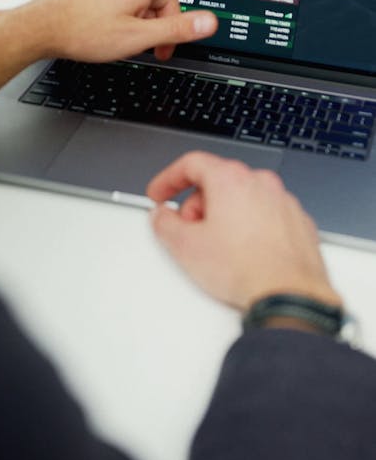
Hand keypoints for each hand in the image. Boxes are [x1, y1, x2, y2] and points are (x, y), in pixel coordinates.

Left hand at [22, 0, 223, 63]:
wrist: (40, 28)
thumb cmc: (82, 32)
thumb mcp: (136, 37)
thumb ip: (175, 30)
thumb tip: (209, 22)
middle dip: (167, 21)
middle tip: (159, 51)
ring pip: (142, 0)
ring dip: (146, 23)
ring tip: (131, 45)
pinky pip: (125, 1)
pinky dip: (130, 18)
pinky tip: (114, 35)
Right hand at [147, 151, 341, 311]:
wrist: (290, 295)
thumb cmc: (246, 269)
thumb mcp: (186, 247)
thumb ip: (164, 223)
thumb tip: (162, 217)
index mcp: (231, 179)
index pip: (192, 164)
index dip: (168, 179)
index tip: (160, 194)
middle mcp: (261, 183)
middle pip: (218, 181)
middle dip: (197, 205)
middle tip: (189, 232)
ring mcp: (284, 201)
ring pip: (244, 199)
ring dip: (225, 217)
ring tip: (219, 250)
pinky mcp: (298, 222)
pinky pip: (266, 215)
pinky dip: (252, 227)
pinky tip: (244, 255)